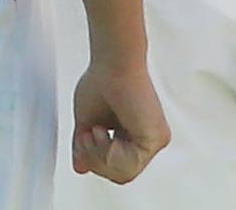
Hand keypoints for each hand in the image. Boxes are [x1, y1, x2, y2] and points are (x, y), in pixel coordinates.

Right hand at [70, 61, 169, 183]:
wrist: (113, 61)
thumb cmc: (102, 80)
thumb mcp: (88, 120)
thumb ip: (85, 146)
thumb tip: (80, 166)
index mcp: (134, 135)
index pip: (117, 167)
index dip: (95, 161)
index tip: (83, 140)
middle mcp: (148, 140)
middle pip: (120, 174)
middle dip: (95, 160)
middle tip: (87, 137)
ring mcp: (154, 140)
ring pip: (125, 173)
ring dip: (100, 155)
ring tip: (96, 131)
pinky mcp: (155, 138)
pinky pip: (131, 164)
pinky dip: (110, 152)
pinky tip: (104, 132)